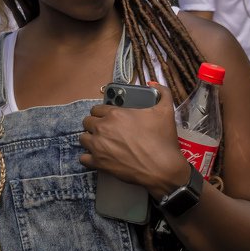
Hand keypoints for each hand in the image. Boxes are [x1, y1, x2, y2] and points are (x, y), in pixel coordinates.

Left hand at [79, 83, 188, 198]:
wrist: (162, 168)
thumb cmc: (162, 139)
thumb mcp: (166, 110)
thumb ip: (162, 92)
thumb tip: (154, 83)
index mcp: (115, 113)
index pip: (97, 108)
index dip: (102, 113)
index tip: (108, 118)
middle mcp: (102, 128)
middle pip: (87, 122)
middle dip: (95, 125)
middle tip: (105, 130)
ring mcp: (98, 146)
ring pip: (83, 138)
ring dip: (90, 139)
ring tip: (100, 143)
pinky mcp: (98, 163)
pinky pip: (83, 158)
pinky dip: (89, 158)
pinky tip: (98, 158)